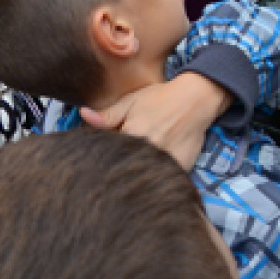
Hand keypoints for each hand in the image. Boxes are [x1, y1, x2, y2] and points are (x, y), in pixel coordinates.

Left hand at [80, 73, 231, 168]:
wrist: (197, 99)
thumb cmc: (161, 98)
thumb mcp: (131, 102)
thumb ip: (107, 115)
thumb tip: (83, 115)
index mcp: (132, 135)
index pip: (108, 155)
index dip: (103, 159)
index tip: (100, 160)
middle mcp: (150, 151)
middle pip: (125, 170)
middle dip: (117, 171)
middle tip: (113, 171)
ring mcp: (167, 162)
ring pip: (144, 178)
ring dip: (136, 178)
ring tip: (132, 174)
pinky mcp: (182, 168)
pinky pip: (164, 180)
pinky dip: (156, 180)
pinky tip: (150, 176)